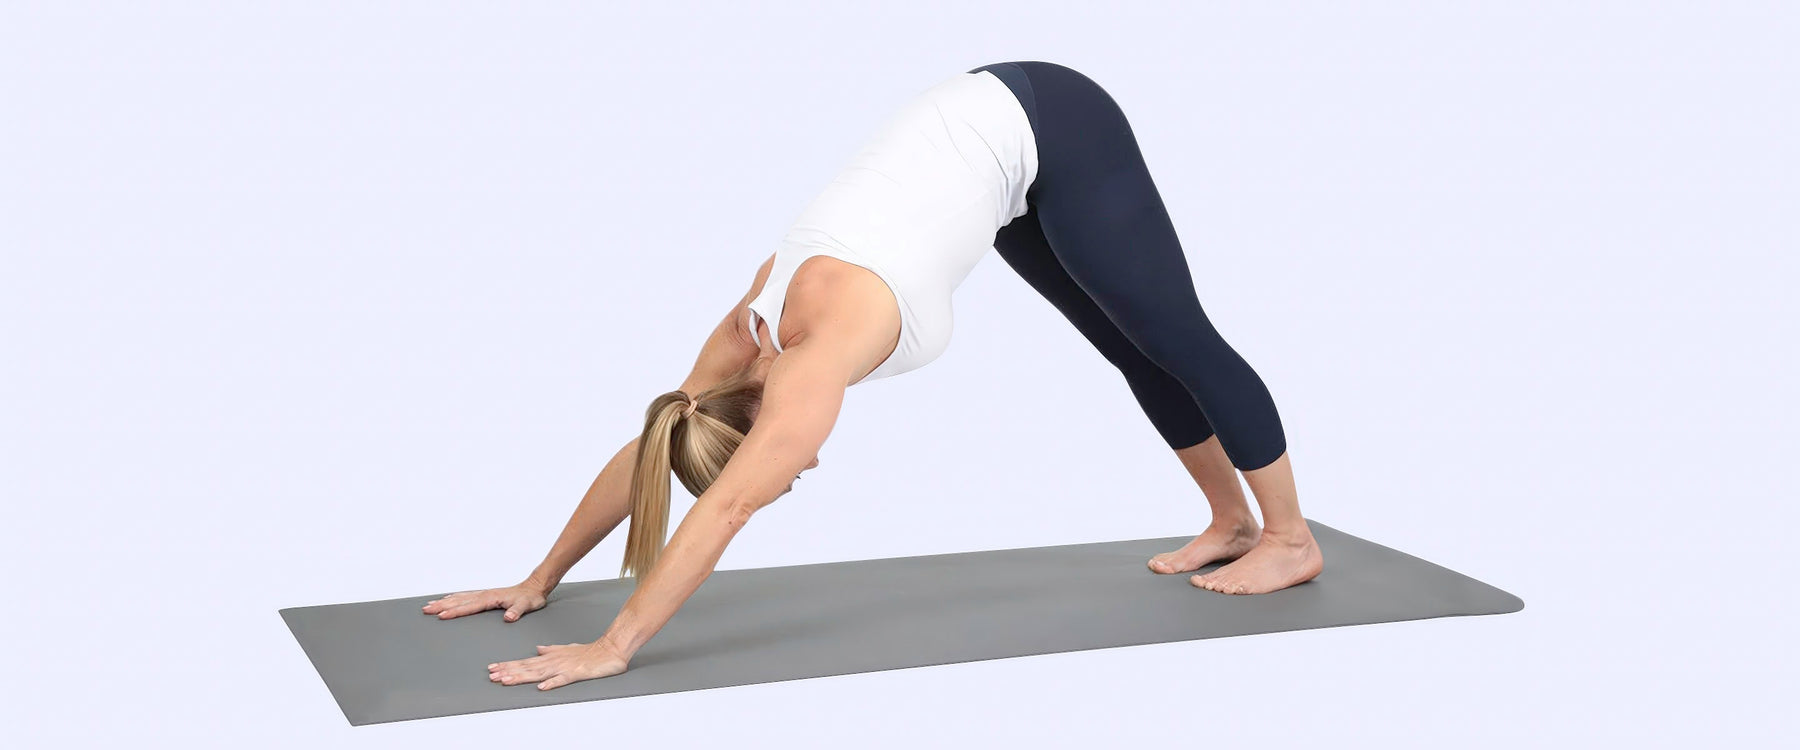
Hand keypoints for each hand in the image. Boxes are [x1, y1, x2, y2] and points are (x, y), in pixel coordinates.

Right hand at [421, 583, 547, 621]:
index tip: (441, 615)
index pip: (469, 606)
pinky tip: (448, 599)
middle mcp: (485, 594)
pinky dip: (454, 598)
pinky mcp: (486, 595)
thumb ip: (517, 612)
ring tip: (430, 605)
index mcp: (491, 598)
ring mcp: (485, 594)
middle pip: (459, 600)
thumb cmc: (530, 598)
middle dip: (442, 605)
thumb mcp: (526, 606)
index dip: (455, 611)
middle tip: (426, 610)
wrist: (535, 588)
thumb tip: (509, 617)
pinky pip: (466, 596)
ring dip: (444, 601)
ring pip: (460, 597)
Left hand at [488, 640, 629, 689]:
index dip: (508, 665)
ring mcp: (564, 667)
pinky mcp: (576, 673)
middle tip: (491, 675)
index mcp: (551, 657)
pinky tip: (542, 687)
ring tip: (506, 680)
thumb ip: (551, 649)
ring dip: (522, 677)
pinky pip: (562, 679)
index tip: (493, 668)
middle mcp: (554, 661)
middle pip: (527, 667)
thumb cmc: (589, 651)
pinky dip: (552, 683)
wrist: (610, 650)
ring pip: (539, 673)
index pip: (525, 662)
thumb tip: (538, 649)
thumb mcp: (566, 649)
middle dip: (508, 671)